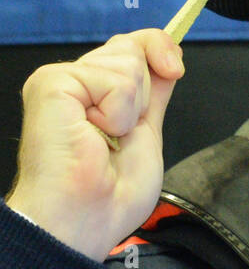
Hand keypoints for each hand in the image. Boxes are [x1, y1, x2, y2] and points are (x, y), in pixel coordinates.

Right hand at [5, 31, 183, 261]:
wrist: (86, 221)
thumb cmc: (110, 195)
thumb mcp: (146, 132)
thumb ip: (154, 94)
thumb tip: (170, 57)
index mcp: (93, 93)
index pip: (130, 47)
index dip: (158, 51)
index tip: (176, 69)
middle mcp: (75, 82)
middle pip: (131, 48)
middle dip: (143, 96)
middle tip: (118, 135)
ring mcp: (61, 80)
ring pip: (128, 63)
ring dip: (130, 111)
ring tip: (103, 139)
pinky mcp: (52, 83)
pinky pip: (114, 81)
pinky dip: (118, 114)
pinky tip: (94, 135)